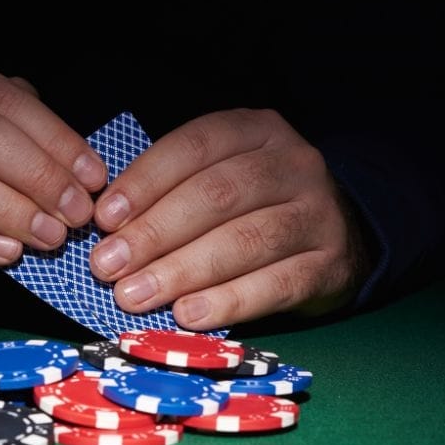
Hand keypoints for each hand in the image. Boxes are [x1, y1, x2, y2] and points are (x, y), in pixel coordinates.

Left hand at [89, 109, 370, 329]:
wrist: (340, 236)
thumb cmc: (257, 207)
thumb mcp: (222, 177)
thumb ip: (171, 192)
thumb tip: (108, 229)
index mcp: (257, 130)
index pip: (195, 146)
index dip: (145, 181)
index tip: (104, 218)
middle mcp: (293, 164)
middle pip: (217, 195)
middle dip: (155, 232)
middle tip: (108, 266)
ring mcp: (317, 214)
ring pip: (244, 240)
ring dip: (182, 270)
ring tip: (135, 295)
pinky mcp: (329, 265)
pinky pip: (276, 284)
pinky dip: (227, 301)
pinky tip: (188, 315)